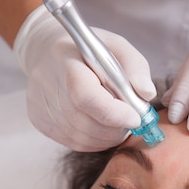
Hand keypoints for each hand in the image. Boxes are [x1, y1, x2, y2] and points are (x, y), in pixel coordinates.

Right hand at [14, 6, 156, 150]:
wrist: (46, 51)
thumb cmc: (87, 50)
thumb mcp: (116, 46)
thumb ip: (135, 67)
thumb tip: (147, 94)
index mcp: (66, 62)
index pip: (87, 98)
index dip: (115, 114)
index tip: (136, 118)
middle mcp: (48, 86)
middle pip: (86, 123)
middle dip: (116, 128)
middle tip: (131, 120)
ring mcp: (41, 107)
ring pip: (82, 138)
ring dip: (108, 136)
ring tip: (117, 121)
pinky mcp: (40, 122)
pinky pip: (75, 142)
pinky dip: (95, 140)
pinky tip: (100, 126)